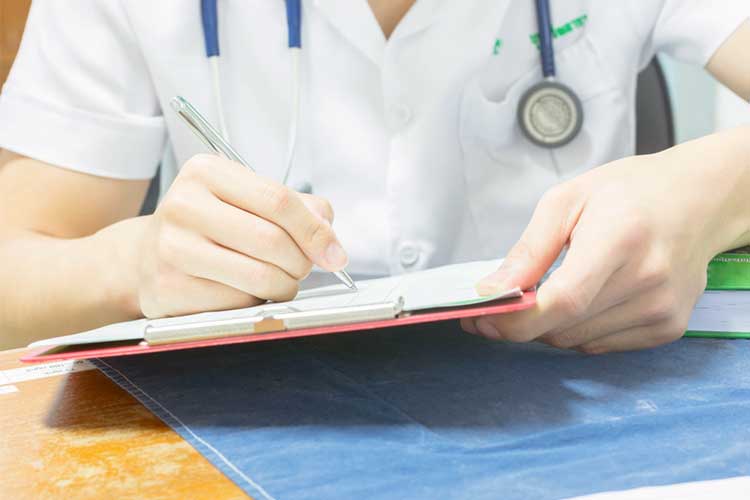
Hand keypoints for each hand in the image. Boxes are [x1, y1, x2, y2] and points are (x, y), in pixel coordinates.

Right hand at [134, 154, 347, 317]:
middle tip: (302, 268)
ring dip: (284, 286)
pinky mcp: (169, 288)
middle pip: (272, 240)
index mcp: (206, 172)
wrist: (144, 257)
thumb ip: (296, 208)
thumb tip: (329, 234)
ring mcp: (172, 247)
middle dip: (301, 262)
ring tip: (279, 281)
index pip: (279, 200)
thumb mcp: (247, 200)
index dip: (316, 231)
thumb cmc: (208, 226)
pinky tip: (244, 292)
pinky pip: (237, 303)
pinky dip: (255, 302)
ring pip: (259, 276)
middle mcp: (184, 204)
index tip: (335, 254)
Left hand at [463, 137, 749, 352]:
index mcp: (620, 239)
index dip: (517, 320)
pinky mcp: (668, 327)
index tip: (484, 319)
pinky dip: (580, 329)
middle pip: (564, 327)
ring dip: (551, 325)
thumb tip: (493, 290)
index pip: (564, 301)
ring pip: (577, 341)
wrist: (697, 200)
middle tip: (504, 300)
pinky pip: (601, 345)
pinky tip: (589, 297)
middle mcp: (647, 279)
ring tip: (557, 287)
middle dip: (523, 320)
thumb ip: (529, 251)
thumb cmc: (630, 192)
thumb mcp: (567, 201)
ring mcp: (662, 308)